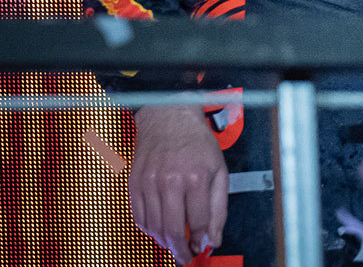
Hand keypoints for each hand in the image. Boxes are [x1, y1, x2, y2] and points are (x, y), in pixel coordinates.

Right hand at [129, 103, 226, 263]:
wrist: (169, 119)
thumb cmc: (197, 144)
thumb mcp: (219, 172)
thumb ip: (218, 208)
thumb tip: (213, 239)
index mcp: (196, 177)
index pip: (197, 221)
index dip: (200, 240)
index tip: (202, 248)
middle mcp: (170, 181)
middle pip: (172, 228)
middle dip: (179, 249)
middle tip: (184, 257)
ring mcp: (149, 182)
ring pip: (153, 226)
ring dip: (163, 242)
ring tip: (173, 245)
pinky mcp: (134, 183)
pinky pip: (138, 216)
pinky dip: (148, 229)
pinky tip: (157, 231)